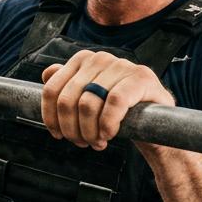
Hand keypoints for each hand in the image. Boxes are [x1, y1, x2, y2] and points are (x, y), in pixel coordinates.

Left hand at [40, 50, 173, 150]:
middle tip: (82, 143)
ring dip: (89, 131)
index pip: (51, 90)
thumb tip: (47, 74)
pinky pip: (114, 102)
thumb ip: (67, 85)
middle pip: (67, 100)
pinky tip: (109, 134)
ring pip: (88, 103)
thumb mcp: (89, 99)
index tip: (58, 136)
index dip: (51, 118)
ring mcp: (121, 65)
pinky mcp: (141, 77)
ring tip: (97, 142)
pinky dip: (108, 124)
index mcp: (82, 60)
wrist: (154, 119)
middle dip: (71, 129)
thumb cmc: (117, 111)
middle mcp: (99, 58)